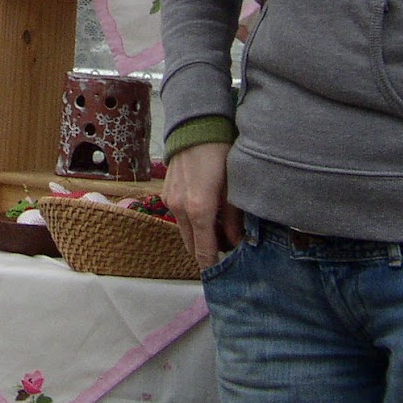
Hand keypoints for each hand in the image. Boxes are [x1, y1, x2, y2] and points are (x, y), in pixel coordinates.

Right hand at [163, 141, 241, 269]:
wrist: (196, 128)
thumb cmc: (221, 155)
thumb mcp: (234, 188)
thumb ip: (234, 220)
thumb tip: (236, 243)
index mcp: (199, 210)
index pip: (204, 251)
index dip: (213, 265)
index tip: (224, 273)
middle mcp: (180, 210)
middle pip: (191, 246)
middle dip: (207, 252)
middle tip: (226, 250)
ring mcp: (170, 202)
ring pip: (184, 232)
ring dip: (198, 237)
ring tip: (218, 230)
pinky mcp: (166, 193)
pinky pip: (178, 218)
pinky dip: (190, 223)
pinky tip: (205, 214)